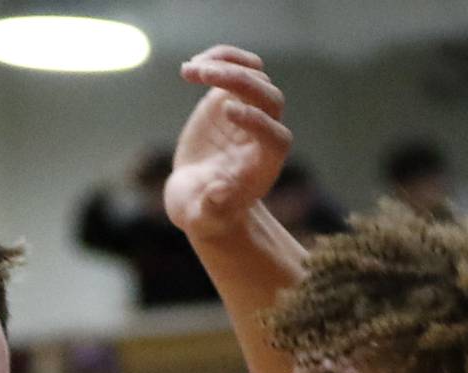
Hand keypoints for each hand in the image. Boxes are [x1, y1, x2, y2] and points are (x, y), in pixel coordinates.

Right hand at [165, 45, 291, 242]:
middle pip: (270, 99)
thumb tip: (218, 192)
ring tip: (191, 69)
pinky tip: (192, 66)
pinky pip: (237, 68)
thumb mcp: (204, 217)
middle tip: (207, 76)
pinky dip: (220, 59)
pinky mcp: (232, 98)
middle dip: (243, 84)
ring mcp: (251, 112)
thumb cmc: (206, 213)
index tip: (227, 112)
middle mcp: (264, 134)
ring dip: (227, 66)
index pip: (276, 136)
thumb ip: (211, 209)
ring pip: (255, 76)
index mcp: (265, 164)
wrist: (202, 197)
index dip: (257, 121)